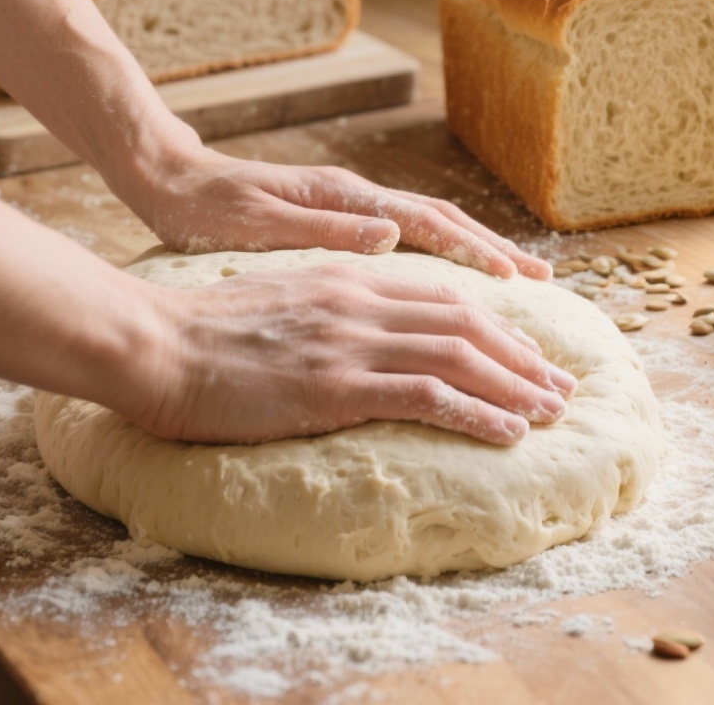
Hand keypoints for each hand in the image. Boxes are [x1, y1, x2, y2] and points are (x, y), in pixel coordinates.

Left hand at [117, 130, 550, 280]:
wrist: (167, 180)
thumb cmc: (203, 207)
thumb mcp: (256, 222)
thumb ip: (324, 228)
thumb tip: (393, 234)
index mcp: (342, 199)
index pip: (427, 224)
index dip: (476, 252)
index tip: (520, 279)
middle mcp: (354, 199)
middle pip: (442, 221)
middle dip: (494, 250)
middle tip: (544, 279)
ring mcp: (348, 207)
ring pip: (428, 227)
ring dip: (475, 251)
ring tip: (517, 278)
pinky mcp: (335, 220)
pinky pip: (405, 236)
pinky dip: (440, 254)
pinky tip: (452, 278)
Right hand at [132, 261, 575, 444]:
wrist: (153, 343)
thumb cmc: (202, 331)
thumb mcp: (277, 301)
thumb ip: (325, 306)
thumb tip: (357, 330)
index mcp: (345, 278)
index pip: (440, 295)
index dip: (493, 322)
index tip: (526, 350)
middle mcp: (358, 301)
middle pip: (464, 321)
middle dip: (521, 354)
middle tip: (560, 385)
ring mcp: (349, 341)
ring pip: (457, 354)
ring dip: (514, 385)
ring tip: (551, 411)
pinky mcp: (334, 384)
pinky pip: (425, 395)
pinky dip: (476, 413)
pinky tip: (508, 433)